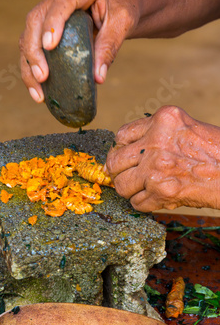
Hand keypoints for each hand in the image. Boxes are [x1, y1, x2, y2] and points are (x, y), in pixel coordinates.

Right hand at [19, 0, 137, 102]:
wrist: (118, 5)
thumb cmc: (121, 11)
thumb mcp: (121, 26)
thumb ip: (109, 48)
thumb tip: (98, 78)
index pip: (63, 0)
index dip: (53, 22)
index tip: (49, 46)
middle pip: (36, 18)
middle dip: (35, 50)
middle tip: (43, 77)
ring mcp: (50, 5)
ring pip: (28, 32)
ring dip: (29, 63)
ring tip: (38, 90)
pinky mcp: (44, 22)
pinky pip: (31, 43)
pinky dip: (31, 66)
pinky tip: (37, 87)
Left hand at [105, 106, 219, 211]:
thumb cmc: (215, 152)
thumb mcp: (185, 128)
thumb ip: (157, 134)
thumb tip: (127, 150)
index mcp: (163, 120)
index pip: (121, 136)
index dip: (122, 150)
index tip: (127, 158)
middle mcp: (156, 141)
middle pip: (114, 161)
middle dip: (119, 172)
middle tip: (128, 177)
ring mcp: (156, 167)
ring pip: (122, 185)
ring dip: (131, 191)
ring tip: (145, 189)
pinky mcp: (161, 190)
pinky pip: (137, 203)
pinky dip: (145, 204)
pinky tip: (158, 198)